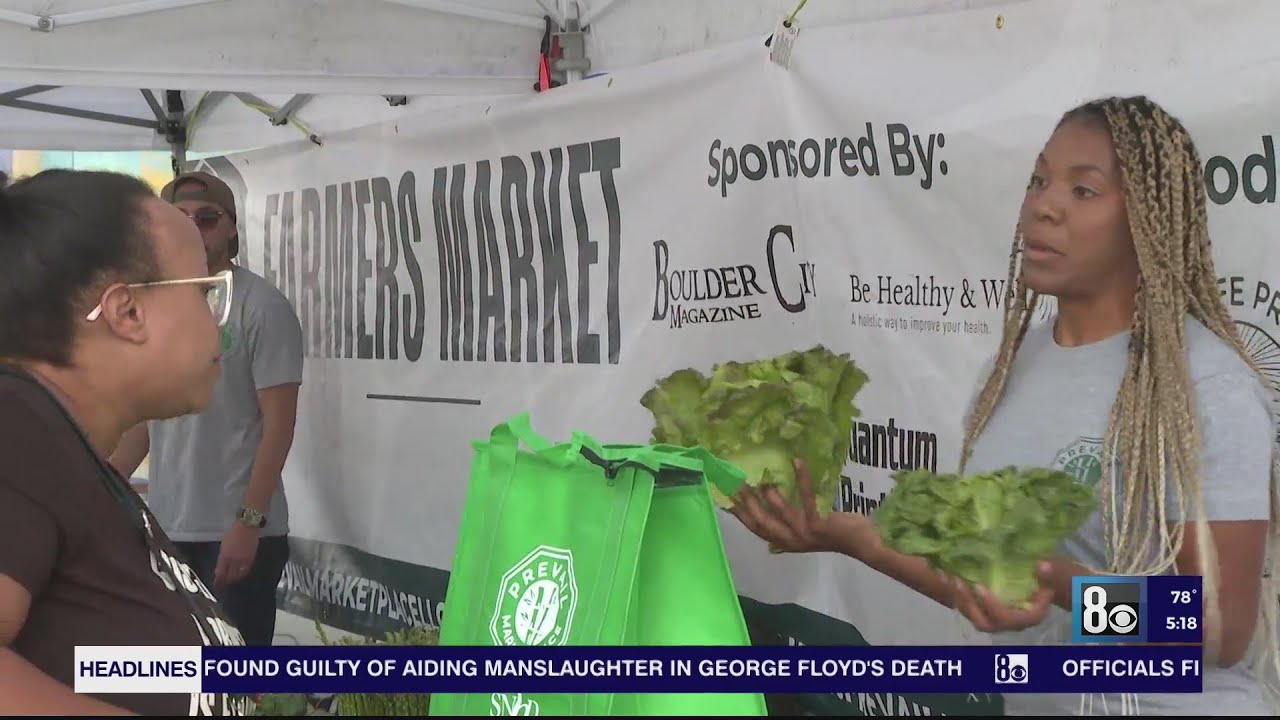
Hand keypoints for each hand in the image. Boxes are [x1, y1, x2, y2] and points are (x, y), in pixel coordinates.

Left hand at [215, 522, 258, 587]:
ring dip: (234, 578)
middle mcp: (234, 560)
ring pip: (239, 574)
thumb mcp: (224, 544)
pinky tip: (241, 574)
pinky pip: (246, 569)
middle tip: (223, 585)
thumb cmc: (233, 533)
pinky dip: (243, 573)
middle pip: (229, 575)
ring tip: (232, 581)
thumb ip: (223, 556)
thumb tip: (221, 566)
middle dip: (226, 581)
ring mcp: (243, 559)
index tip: (217, 584)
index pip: (221, 572)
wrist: (247, 526)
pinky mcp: (251, 557)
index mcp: (225, 556)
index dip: (219, 579)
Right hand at [729, 458, 857, 553]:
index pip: (756, 529)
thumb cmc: (836, 531)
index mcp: (786, 541)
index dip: (740, 515)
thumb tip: (769, 495)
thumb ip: (789, 519)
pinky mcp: (819, 525)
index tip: (725, 497)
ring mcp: (805, 534)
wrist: (864, 543)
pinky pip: (807, 499)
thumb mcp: (807, 527)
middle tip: (736, 483)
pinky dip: (801, 479)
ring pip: (779, 513)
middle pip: (761, 523)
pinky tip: (798, 462)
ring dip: (769, 495)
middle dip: (747, 503)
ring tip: (761, 477)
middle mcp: (792, 540)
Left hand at [946, 561, 1053, 632]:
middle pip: (983, 622)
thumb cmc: (1042, 586)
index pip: (1006, 618)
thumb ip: (1045, 576)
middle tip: (958, 582)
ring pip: (971, 616)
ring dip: (959, 598)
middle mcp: (1007, 625)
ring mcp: (993, 621)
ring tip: (949, 577)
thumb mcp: (1047, 580)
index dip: (991, 605)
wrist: (1035, 592)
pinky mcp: (981, 613)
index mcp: (1025, 619)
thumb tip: (1043, 565)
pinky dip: (954, 593)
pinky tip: (944, 576)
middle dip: (969, 603)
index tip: (979, 587)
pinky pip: (965, 608)